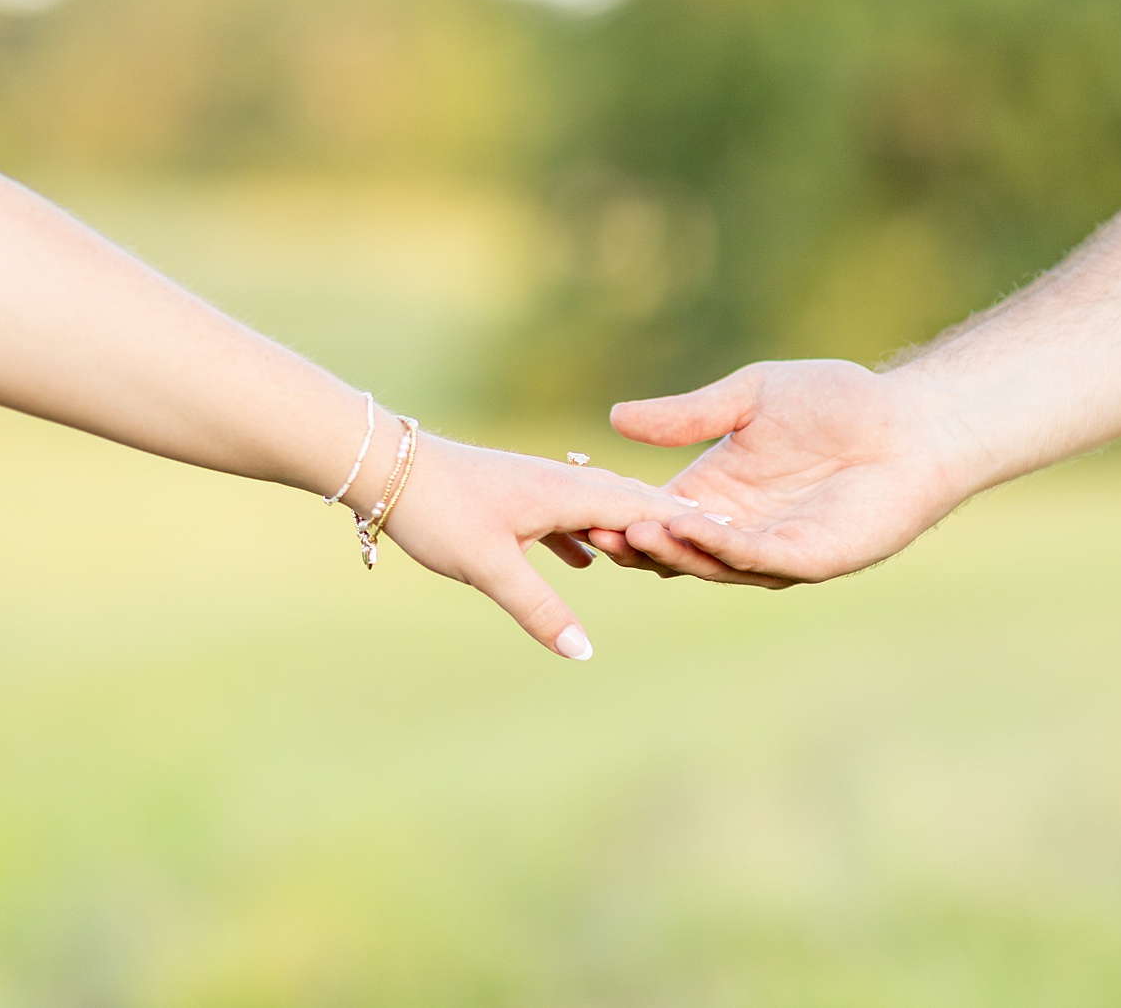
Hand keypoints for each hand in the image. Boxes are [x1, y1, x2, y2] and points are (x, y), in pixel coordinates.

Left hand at [378, 433, 707, 658]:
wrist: (386, 467)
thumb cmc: (437, 512)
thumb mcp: (489, 568)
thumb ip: (539, 608)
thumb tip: (584, 652)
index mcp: (566, 492)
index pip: (643, 507)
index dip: (686, 522)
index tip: (733, 531)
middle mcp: (560, 481)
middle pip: (630, 501)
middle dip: (670, 523)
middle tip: (718, 539)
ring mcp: (536, 486)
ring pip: (597, 505)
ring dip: (630, 527)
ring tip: (663, 549)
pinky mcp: (512, 495)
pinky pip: (565, 513)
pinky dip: (587, 533)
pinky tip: (584, 556)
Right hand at [587, 360, 971, 586]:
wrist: (909, 420)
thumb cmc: (837, 403)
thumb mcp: (748, 398)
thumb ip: (688, 414)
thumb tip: (616, 417)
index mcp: (717, 494)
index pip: (656, 513)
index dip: (619, 509)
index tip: (577, 498)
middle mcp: (738, 530)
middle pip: (673, 549)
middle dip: (633, 540)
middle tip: (591, 527)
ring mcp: (773, 551)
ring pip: (709, 563)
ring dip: (670, 549)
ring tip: (630, 531)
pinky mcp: (810, 559)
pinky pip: (757, 560)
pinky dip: (721, 548)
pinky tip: (692, 529)